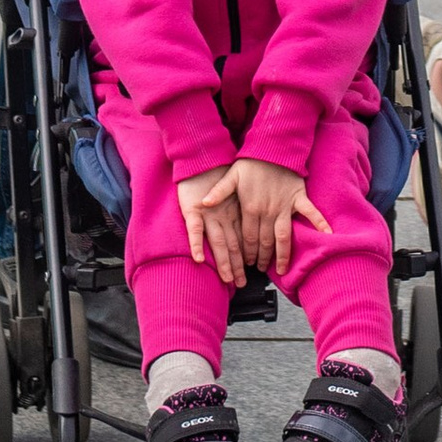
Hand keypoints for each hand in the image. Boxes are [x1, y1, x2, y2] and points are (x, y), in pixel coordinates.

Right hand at [176, 167, 247, 288]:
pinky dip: (196, 244)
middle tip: (241, 284)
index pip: (239, 240)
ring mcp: (208, 214)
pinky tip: (199, 259)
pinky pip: (194, 230)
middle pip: (231, 245)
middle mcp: (222, 216)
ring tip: (227, 278)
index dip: (244, 257)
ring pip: (217, 242)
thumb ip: (236, 210)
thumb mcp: (231, 193)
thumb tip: (247, 231)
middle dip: (237, 266)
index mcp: (232, 213)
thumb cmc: (215, 175)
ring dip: (223, 261)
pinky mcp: (192, 210)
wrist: (201, 157)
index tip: (248, 273)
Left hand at [220, 157, 329, 278]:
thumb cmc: (251, 162)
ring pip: (283, 237)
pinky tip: (327, 235)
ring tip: (280, 270)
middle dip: (261, 258)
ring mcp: (284, 207)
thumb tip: (203, 203)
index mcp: (251, 208)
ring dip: (282, 255)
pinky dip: (319, 223)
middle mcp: (268, 211)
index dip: (247, 253)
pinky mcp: (298, 198)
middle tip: (259, 269)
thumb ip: (219, 191)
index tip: (246, 264)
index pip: (248, 238)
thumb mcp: (231, 176)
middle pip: (264, 242)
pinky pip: (310, 213)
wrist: (273, 147)